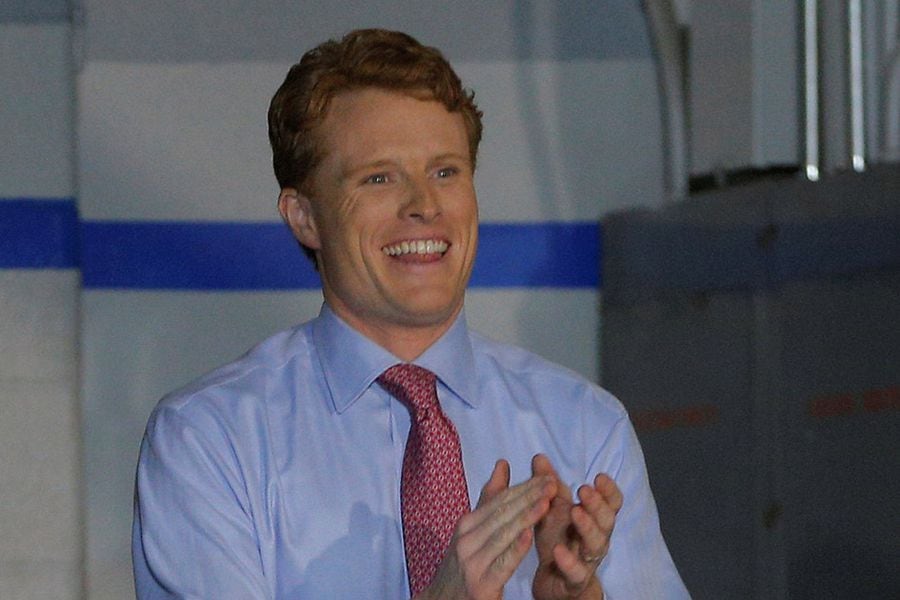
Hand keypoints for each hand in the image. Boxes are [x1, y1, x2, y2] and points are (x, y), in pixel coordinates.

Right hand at [417, 460, 556, 599]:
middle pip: (502, 513)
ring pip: (503, 534)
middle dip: (529, 497)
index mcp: (467, 524)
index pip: (499, 500)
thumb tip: (503, 464)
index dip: (524, 487)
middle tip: (552, 483)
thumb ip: (490, 500)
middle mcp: (466, 539)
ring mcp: (472, 562)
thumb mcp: (472, 531)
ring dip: (526, 516)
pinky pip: (501, 563)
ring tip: (547, 502)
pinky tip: (530, 535)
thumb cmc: (462, 565)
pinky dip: (515, 548)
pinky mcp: (480, 585)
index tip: (547, 476)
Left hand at [531, 455, 622, 599]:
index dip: (609, 490)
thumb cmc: (557, 541)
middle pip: (607, 520)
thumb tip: (539, 457)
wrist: (552, 582)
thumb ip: (549, 486)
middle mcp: (596, 538)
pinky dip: (568, 561)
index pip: (611, 503)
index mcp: (593, 519)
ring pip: (597, 545)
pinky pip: (577, 571)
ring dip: (588, 527)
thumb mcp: (552, 511)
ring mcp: (587, 560)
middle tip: (585, 490)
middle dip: (597, 504)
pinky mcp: (574, 580)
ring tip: (575, 512)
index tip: (599, 477)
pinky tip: (558, 550)